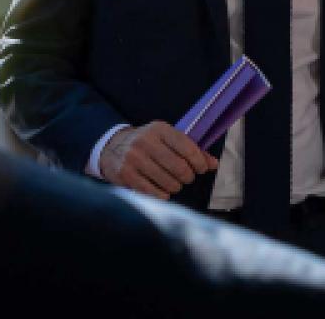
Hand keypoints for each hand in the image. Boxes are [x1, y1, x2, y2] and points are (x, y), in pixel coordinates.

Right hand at [99, 122, 217, 198]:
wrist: (111, 147)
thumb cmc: (147, 143)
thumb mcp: (167, 138)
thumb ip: (191, 149)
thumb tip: (214, 164)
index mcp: (159, 129)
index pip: (187, 147)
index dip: (199, 161)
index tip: (202, 168)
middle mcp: (145, 142)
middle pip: (179, 167)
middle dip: (189, 177)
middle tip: (188, 178)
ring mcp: (134, 159)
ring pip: (167, 182)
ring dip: (176, 187)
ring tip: (175, 184)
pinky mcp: (125, 175)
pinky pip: (152, 192)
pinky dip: (163, 195)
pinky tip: (163, 191)